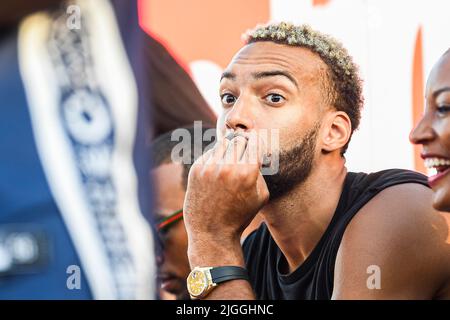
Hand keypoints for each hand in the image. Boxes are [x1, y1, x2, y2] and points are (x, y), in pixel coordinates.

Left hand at [183, 131, 268, 245]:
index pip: (254, 143)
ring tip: (229, 166)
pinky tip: (217, 173)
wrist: (211, 232)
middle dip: (243, 147)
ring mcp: (210, 167)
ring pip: (223, 144)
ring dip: (229, 151)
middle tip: (242, 159)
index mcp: (247, 173)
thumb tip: (254, 149)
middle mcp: (227, 167)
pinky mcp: (196, 169)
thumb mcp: (261, 196)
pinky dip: (216, 159)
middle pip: (239, 140)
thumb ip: (260, 170)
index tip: (255, 148)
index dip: (256, 144)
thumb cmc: (240, 215)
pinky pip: (210, 153)